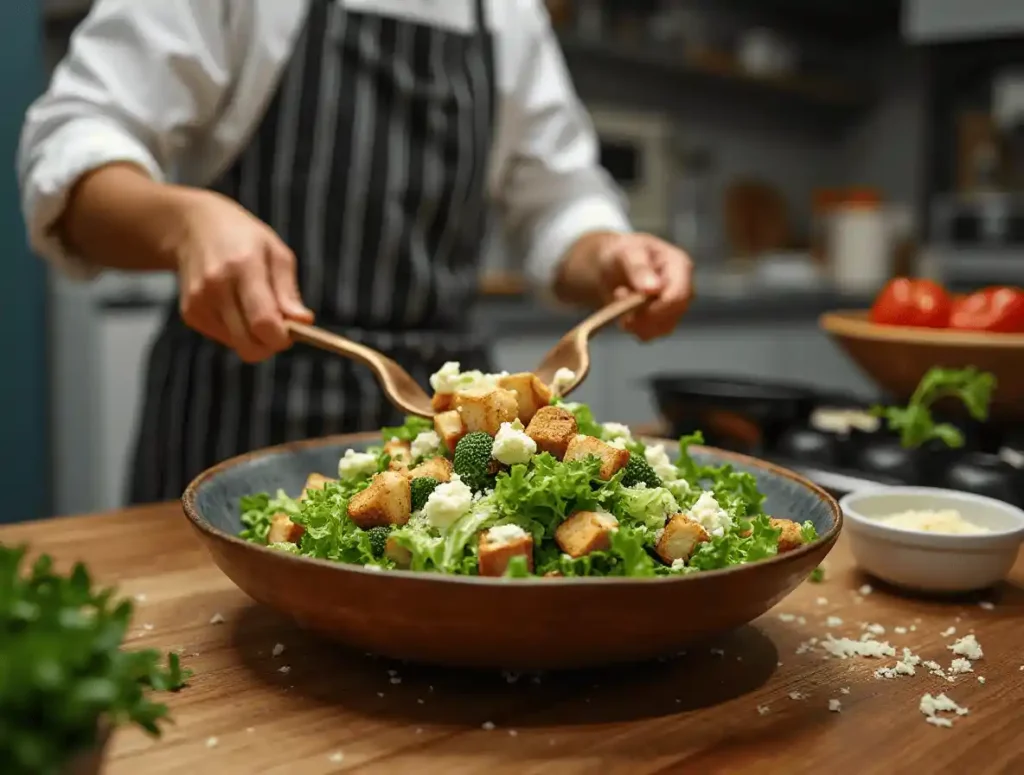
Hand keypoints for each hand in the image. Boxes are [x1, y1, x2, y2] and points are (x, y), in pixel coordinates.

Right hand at [167, 189, 313, 361]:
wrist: (193, 227)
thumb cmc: (244, 239)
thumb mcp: (276, 254)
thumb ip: (289, 292)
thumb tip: (303, 322)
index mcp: (243, 267)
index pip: (263, 321)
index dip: (281, 337)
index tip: (292, 332)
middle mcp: (216, 286)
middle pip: (249, 343)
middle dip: (270, 344)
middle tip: (279, 327)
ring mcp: (199, 301)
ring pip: (237, 345)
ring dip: (253, 337)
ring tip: (255, 308)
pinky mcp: (190, 313)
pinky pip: (223, 339)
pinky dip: (236, 331)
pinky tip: (235, 306)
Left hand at [557, 231, 693, 340]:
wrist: (609, 265)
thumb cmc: (621, 252)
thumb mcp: (625, 253)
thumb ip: (639, 269)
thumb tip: (654, 288)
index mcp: (680, 266)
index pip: (679, 296)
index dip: (656, 307)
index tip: (631, 304)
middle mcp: (683, 288)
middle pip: (671, 315)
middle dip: (642, 313)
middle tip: (618, 294)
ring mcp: (674, 307)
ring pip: (661, 328)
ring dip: (635, 320)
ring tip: (620, 296)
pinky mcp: (662, 321)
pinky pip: (650, 334)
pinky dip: (632, 327)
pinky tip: (623, 310)